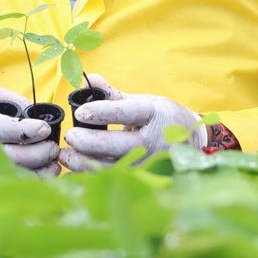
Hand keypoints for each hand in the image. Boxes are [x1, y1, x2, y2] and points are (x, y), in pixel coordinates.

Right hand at [0, 82, 60, 175]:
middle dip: (39, 154)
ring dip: (36, 174)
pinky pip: (2, 185)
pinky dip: (25, 183)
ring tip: (52, 164)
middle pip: (10, 158)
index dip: (27, 131)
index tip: (44, 128)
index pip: (1, 129)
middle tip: (53, 148)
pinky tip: (40, 176)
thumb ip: (11, 102)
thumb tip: (41, 115)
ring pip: (9, 177)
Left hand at [59, 75, 206, 171]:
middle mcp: (151, 141)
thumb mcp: (144, 102)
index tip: (81, 112)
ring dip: (85, 162)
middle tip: (70, 136)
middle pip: (118, 145)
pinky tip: (75, 169)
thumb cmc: (163, 118)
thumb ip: (114, 94)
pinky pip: (113, 178)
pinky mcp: (141, 178)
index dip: (103, 112)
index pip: (126, 113)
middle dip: (91, 142)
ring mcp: (147, 163)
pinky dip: (92, 174)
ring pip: (112, 166)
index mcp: (153, 115)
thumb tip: (90, 79)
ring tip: (65, 155)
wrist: (192, 143)